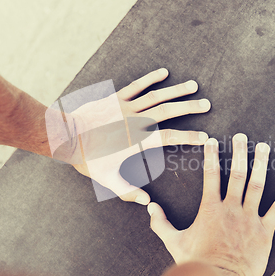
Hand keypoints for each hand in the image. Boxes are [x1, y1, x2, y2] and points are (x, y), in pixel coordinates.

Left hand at [70, 68, 210, 203]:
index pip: (170, 138)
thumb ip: (128, 191)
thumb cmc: (88, 159)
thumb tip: (147, 203)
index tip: (205, 137)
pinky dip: (151, 78)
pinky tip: (163, 73)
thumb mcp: (108, 179)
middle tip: (207, 105)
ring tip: (194, 86)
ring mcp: (127, 107)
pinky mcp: (117, 98)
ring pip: (157, 96)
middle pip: (169, 112)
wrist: (68, 137)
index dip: (190, 137)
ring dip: (176, 91)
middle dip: (190, 108)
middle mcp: (136, 121)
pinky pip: (137, 85)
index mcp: (138, 140)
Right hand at [147, 134, 274, 275]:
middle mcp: (231, 208)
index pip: (210, 175)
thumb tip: (149, 207)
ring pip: (257, 186)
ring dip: (261, 165)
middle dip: (240, 152)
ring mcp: (250, 218)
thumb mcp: (173, 241)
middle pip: (237, 174)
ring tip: (265, 147)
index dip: (211, 155)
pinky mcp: (265, 231)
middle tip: (242, 136)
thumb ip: (160, 223)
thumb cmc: (195, 262)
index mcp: (210, 208)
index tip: (212, 140)